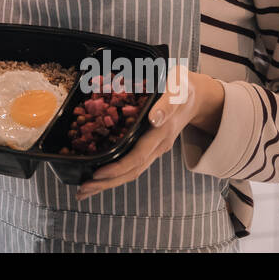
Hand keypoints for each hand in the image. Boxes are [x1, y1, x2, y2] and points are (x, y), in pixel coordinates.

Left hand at [74, 64, 219, 199]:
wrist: (196, 98)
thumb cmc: (183, 89)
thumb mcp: (178, 89)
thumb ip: (167, 103)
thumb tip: (154, 118)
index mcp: (161, 133)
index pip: (137, 157)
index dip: (117, 167)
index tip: (97, 174)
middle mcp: (157, 146)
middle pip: (131, 171)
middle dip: (106, 182)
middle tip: (82, 190)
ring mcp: (154, 149)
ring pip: (130, 171)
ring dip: (107, 182)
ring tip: (84, 190)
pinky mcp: (149, 148)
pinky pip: (131, 164)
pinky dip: (113, 173)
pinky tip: (97, 177)